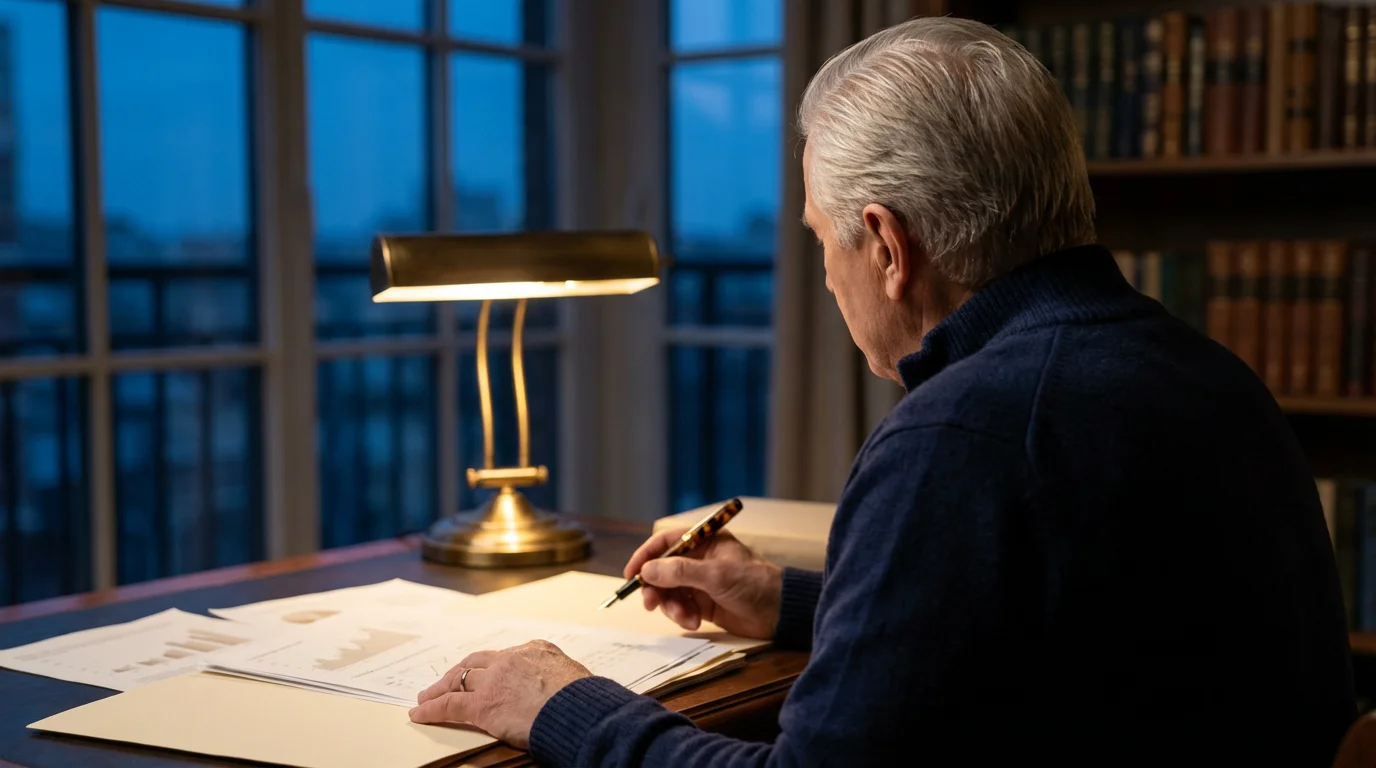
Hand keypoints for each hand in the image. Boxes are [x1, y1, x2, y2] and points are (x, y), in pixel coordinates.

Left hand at [408, 640, 590, 748]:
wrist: (578, 710)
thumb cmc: (585, 701)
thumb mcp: (576, 678)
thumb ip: (561, 679)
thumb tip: (565, 691)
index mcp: (537, 650)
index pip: (506, 655)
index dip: (491, 665)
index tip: (486, 671)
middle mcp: (512, 659)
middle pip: (477, 662)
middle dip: (460, 672)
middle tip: (447, 680)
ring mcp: (494, 679)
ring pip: (458, 680)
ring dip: (440, 688)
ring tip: (427, 696)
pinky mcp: (482, 703)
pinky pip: (449, 705)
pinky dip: (431, 708)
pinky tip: (420, 712)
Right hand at [624, 528, 782, 639]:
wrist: (780, 613)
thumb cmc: (754, 584)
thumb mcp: (716, 575)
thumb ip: (681, 572)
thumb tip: (647, 570)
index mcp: (704, 541)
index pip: (665, 542)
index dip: (645, 556)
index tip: (631, 574)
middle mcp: (698, 560)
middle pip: (662, 570)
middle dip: (655, 588)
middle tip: (651, 604)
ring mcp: (699, 583)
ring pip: (669, 592)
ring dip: (671, 607)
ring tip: (686, 618)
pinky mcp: (702, 604)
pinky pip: (680, 608)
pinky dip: (681, 616)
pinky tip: (694, 623)